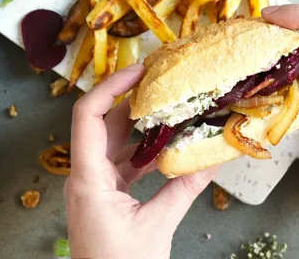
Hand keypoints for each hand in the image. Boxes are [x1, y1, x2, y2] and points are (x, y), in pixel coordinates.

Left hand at [64, 64, 216, 258]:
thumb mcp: (157, 227)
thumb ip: (184, 188)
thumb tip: (213, 158)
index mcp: (88, 179)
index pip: (88, 116)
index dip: (111, 87)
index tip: (140, 71)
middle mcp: (85, 177)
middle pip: (103, 124)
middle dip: (132, 100)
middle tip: (162, 81)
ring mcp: (94, 187)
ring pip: (115, 143)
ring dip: (141, 126)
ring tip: (171, 108)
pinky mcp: (106, 197)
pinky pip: (123, 163)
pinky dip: (144, 152)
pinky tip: (169, 146)